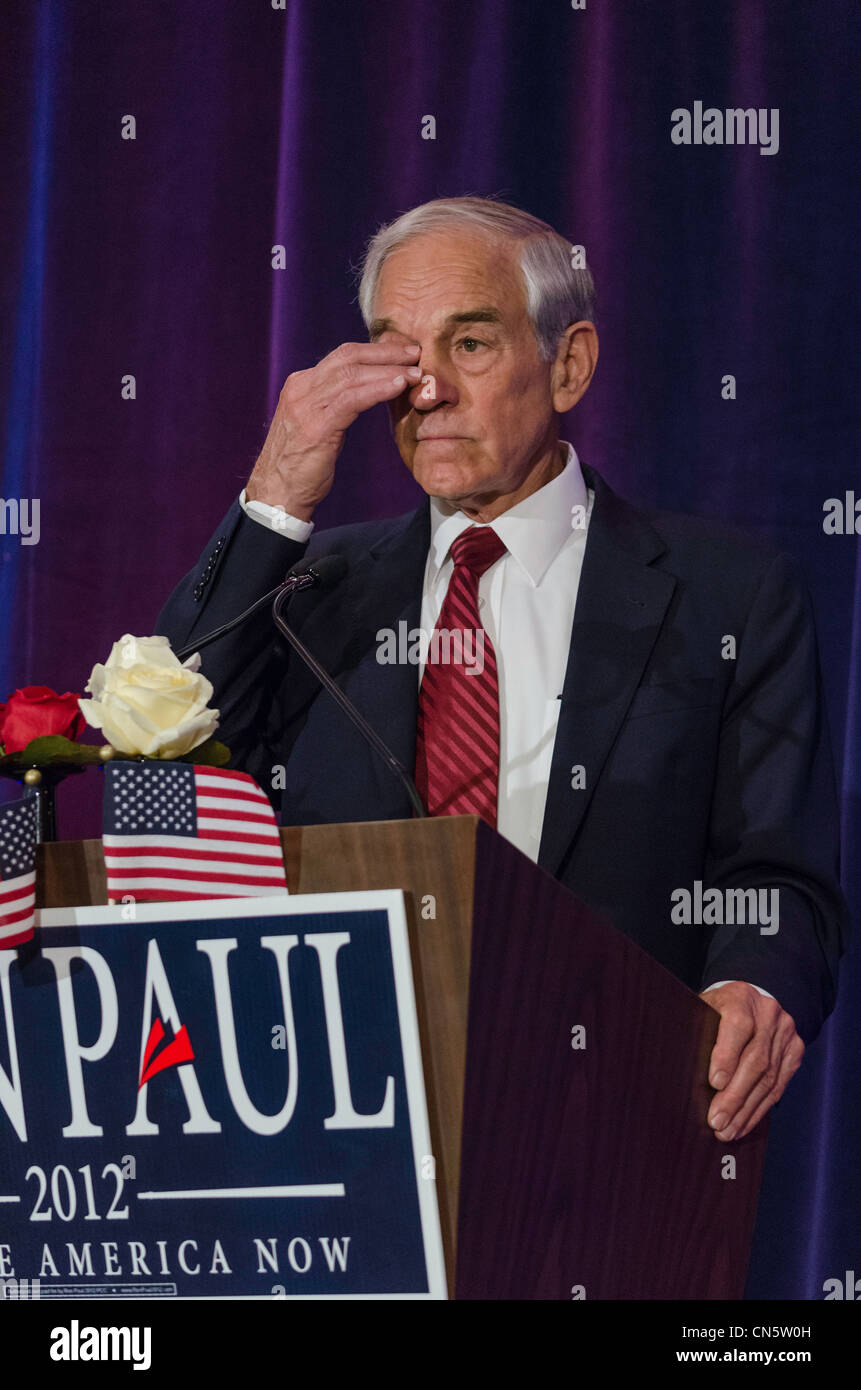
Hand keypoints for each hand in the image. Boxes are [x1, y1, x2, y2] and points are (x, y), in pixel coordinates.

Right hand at [246, 335, 422, 519]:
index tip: (402, 353)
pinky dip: (379, 388)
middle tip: (415, 353)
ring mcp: (307, 404)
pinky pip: (353, 398)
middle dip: (385, 352)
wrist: (276, 494)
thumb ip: (334, 406)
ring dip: (389, 370)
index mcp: (301, 385)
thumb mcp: (316, 426)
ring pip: (353, 374)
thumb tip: (365, 394)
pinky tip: (399, 386)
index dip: (375, 351)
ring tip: (416, 372)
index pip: (341, 357)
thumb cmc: (300, 467)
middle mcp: (302, 388)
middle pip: (349, 357)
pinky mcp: (317, 424)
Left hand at [699, 981, 804, 1139]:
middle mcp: (768, 1013)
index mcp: (741, 998)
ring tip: (727, 1131)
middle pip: (755, 1060)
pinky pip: (778, 1086)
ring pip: (768, 1078)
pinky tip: (744, 1123)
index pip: (738, 1026)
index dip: (726, 1056)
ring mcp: (785, 1032)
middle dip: (734, 1096)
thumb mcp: (703, 1011)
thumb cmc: (716, 1010)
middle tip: (716, 1121)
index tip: (714, 1083)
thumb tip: (682, 1072)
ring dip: (746, 1110)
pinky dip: (759, 1109)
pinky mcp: (794, 1051)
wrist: (751, 999)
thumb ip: (697, 1032)